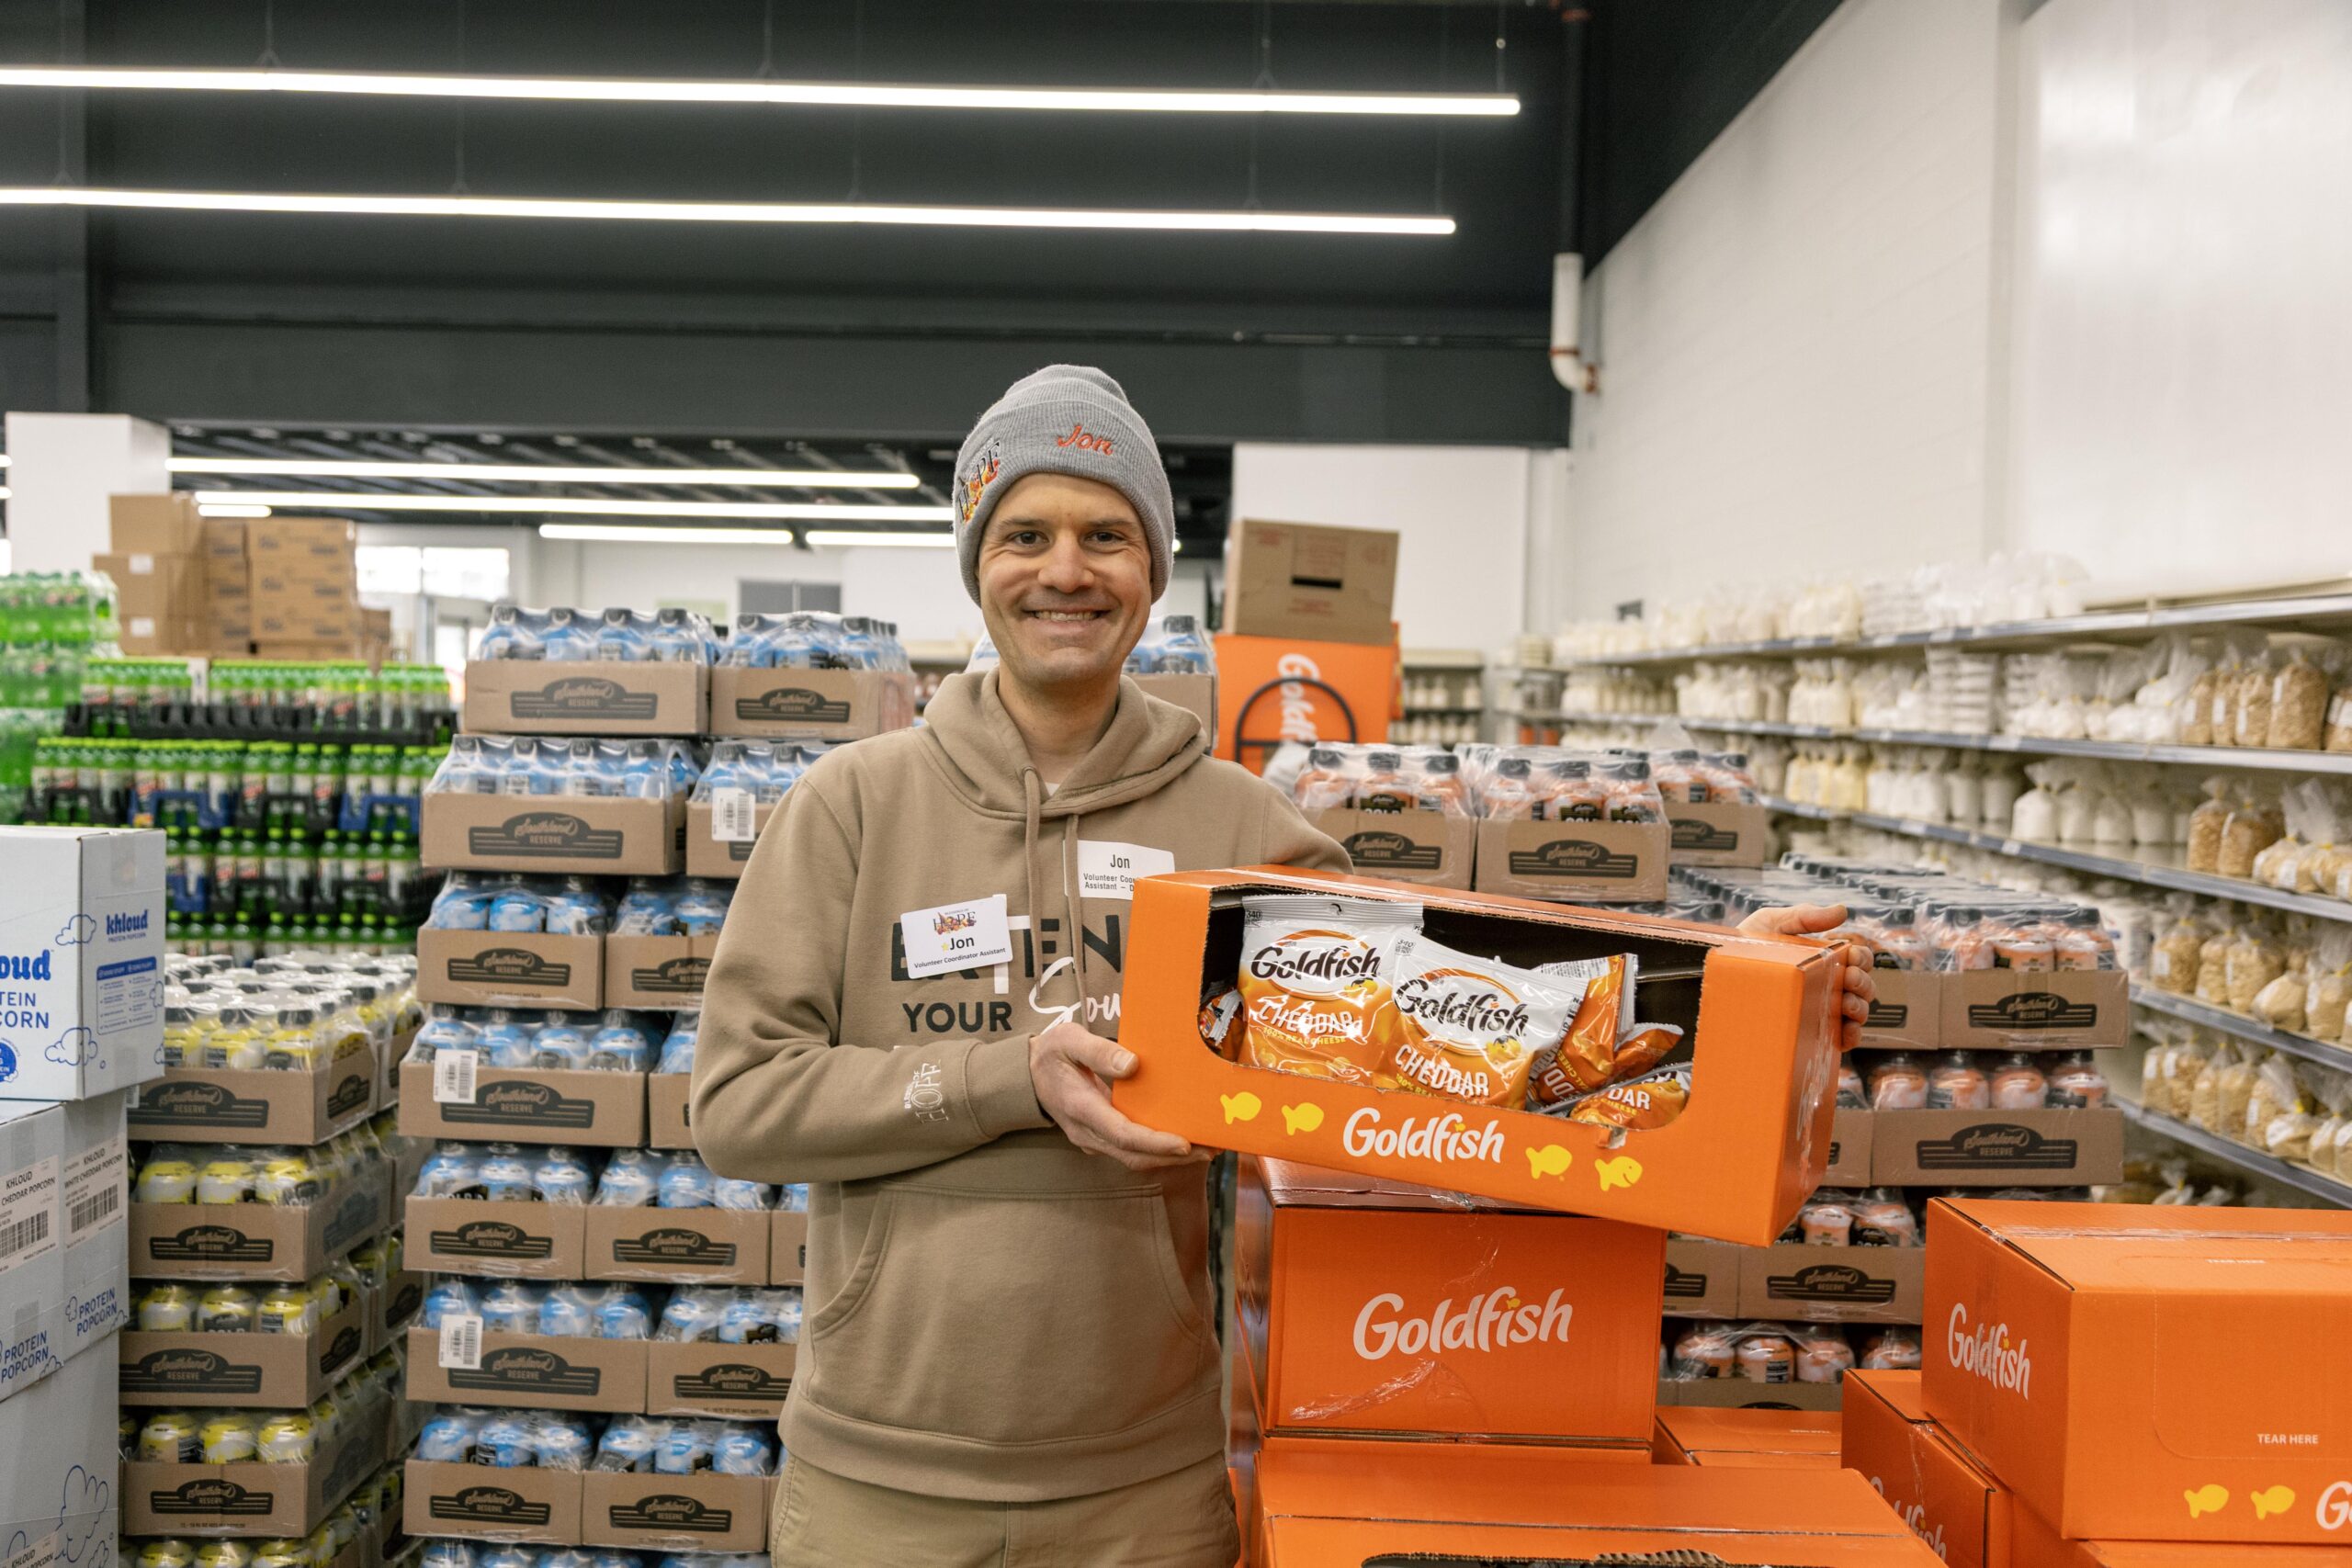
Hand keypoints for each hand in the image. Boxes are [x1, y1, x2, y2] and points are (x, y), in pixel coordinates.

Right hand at [1029, 1020, 1210, 1170]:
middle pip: (1133, 1155)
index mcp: (1081, 1108)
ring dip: (1169, 1158)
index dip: (1154, 1142)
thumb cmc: (1052, 1054)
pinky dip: (1158, 1150)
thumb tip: (1133, 1065)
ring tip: (1205, 1148)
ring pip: (1134, 1159)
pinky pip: (1131, 1151)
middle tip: (1210, 1149)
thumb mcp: (1068, 1040)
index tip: (1184, 1143)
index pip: (1122, 1134)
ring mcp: (1093, 1140)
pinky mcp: (1101, 1139)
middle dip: (1172, 1157)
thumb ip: (1098, 1052)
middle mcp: (1088, 1132)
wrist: (1027, 1076)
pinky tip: (1183, 1141)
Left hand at [1736, 903, 1875, 1051]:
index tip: (1853, 958)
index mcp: (1826, 956)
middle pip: (1863, 985)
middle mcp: (1829, 982)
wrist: (1714, 973)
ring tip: (1846, 1005)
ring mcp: (1821, 1007)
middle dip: (1863, 984)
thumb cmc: (1746, 945)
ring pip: (1857, 1011)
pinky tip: (1845, 1033)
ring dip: (1860, 1009)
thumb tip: (1843, 911)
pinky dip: (1851, 1037)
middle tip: (1849, 981)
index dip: (1863, 958)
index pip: (1858, 958)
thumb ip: (1804, 915)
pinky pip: (1841, 1037)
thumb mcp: (1772, 923)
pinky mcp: (1812, 1030)